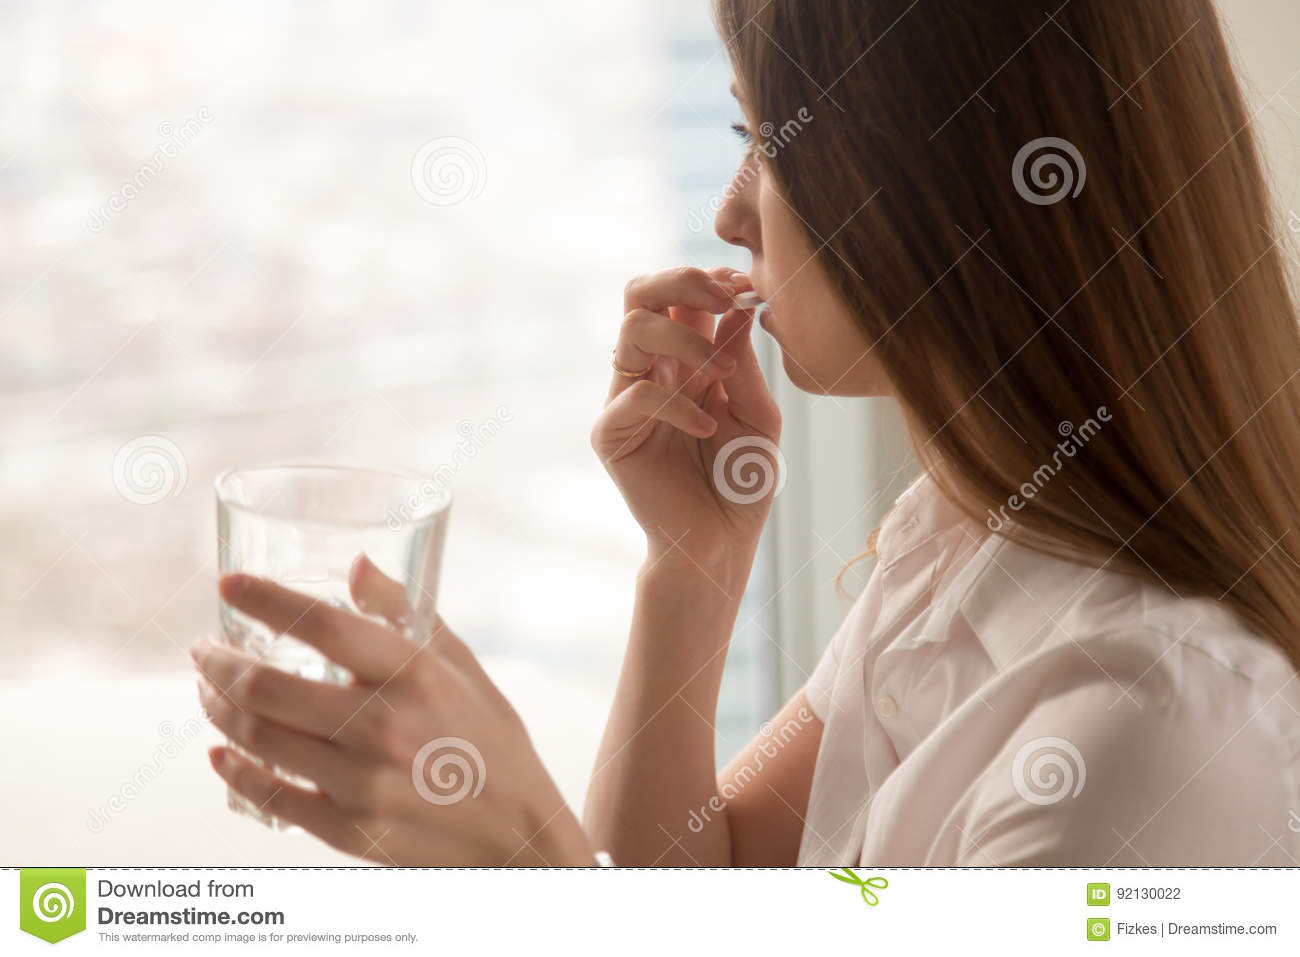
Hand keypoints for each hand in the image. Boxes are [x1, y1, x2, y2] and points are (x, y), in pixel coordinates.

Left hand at [192, 555, 592, 865]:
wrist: (518, 833)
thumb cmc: (490, 739)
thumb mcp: (460, 664)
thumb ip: (404, 612)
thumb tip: (355, 565)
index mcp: (414, 673)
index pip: (319, 622)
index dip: (263, 598)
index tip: (228, 584)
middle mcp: (382, 725)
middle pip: (268, 686)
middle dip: (218, 663)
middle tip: (204, 651)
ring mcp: (361, 782)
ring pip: (259, 738)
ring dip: (218, 708)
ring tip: (209, 692)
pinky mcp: (348, 829)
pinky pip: (270, 796)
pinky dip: (234, 770)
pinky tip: (222, 752)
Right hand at [593, 266, 781, 574]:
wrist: (720, 543)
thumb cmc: (741, 482)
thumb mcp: (758, 416)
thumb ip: (743, 363)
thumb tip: (739, 306)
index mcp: (686, 358)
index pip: (680, 294)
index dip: (711, 279)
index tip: (748, 287)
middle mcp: (651, 370)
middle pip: (639, 292)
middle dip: (682, 280)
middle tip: (725, 298)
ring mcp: (626, 399)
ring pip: (632, 330)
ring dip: (685, 340)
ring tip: (722, 375)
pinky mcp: (612, 434)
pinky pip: (636, 395)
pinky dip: (679, 405)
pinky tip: (708, 429)